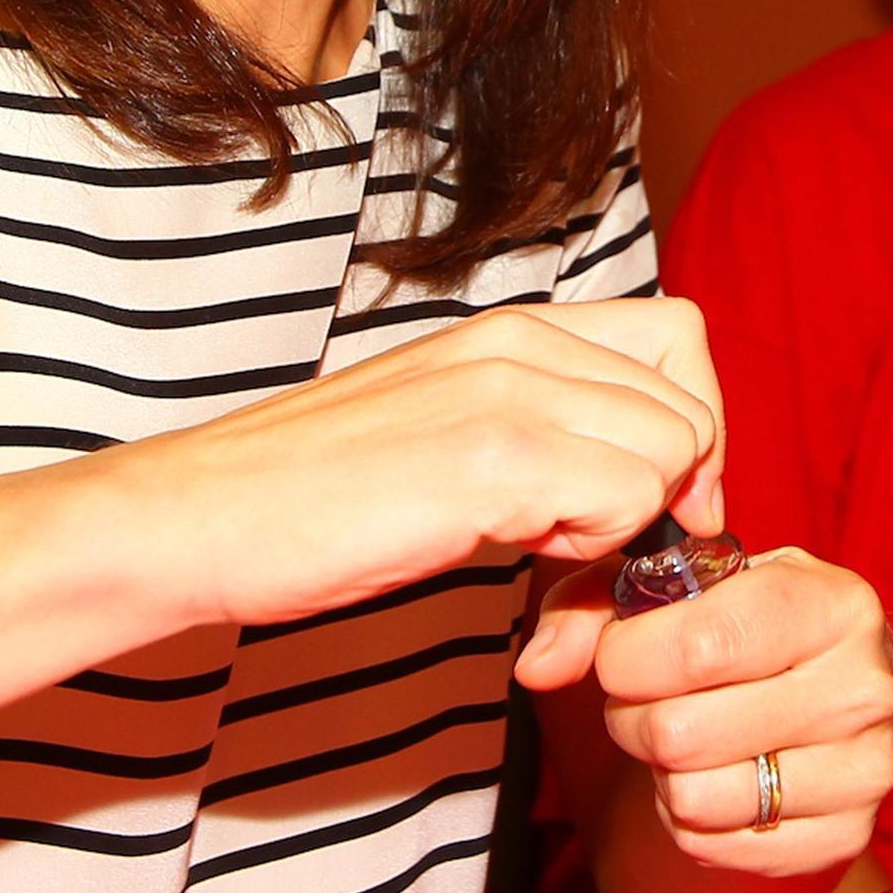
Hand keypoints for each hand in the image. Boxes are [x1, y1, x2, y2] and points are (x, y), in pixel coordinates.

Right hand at [112, 300, 722, 632]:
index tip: (653, 502)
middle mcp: (521, 340)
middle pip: (693, 400)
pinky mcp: (493, 456)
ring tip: (543, 559)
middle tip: (598, 555)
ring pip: (675, 449)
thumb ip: (545, 436)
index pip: (682, 335)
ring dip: (629, 527)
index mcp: (514, 327)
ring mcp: (509, 391)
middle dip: (672, 494)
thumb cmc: (313, 498)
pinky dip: (595, 553)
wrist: (198, 520)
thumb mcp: (449, 434)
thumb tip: (654, 493)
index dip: (693, 422)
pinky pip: (628, 499)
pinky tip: (520, 565)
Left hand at [517, 548, 892, 883]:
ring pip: (692, 795)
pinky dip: (689, 818)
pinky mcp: (843, 838)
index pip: (702, 645)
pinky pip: (713, 845)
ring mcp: (865, 770)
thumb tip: (537, 666)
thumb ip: (593, 603)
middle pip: (681, 732)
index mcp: (834, 602)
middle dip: (633, 717)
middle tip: (647, 701)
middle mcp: (866, 687)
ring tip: (684, 738)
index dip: (626, 658)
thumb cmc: (737, 630)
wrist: (813, 697)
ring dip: (662, 772)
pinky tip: (714, 777)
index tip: (620, 655)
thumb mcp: (675, 589)